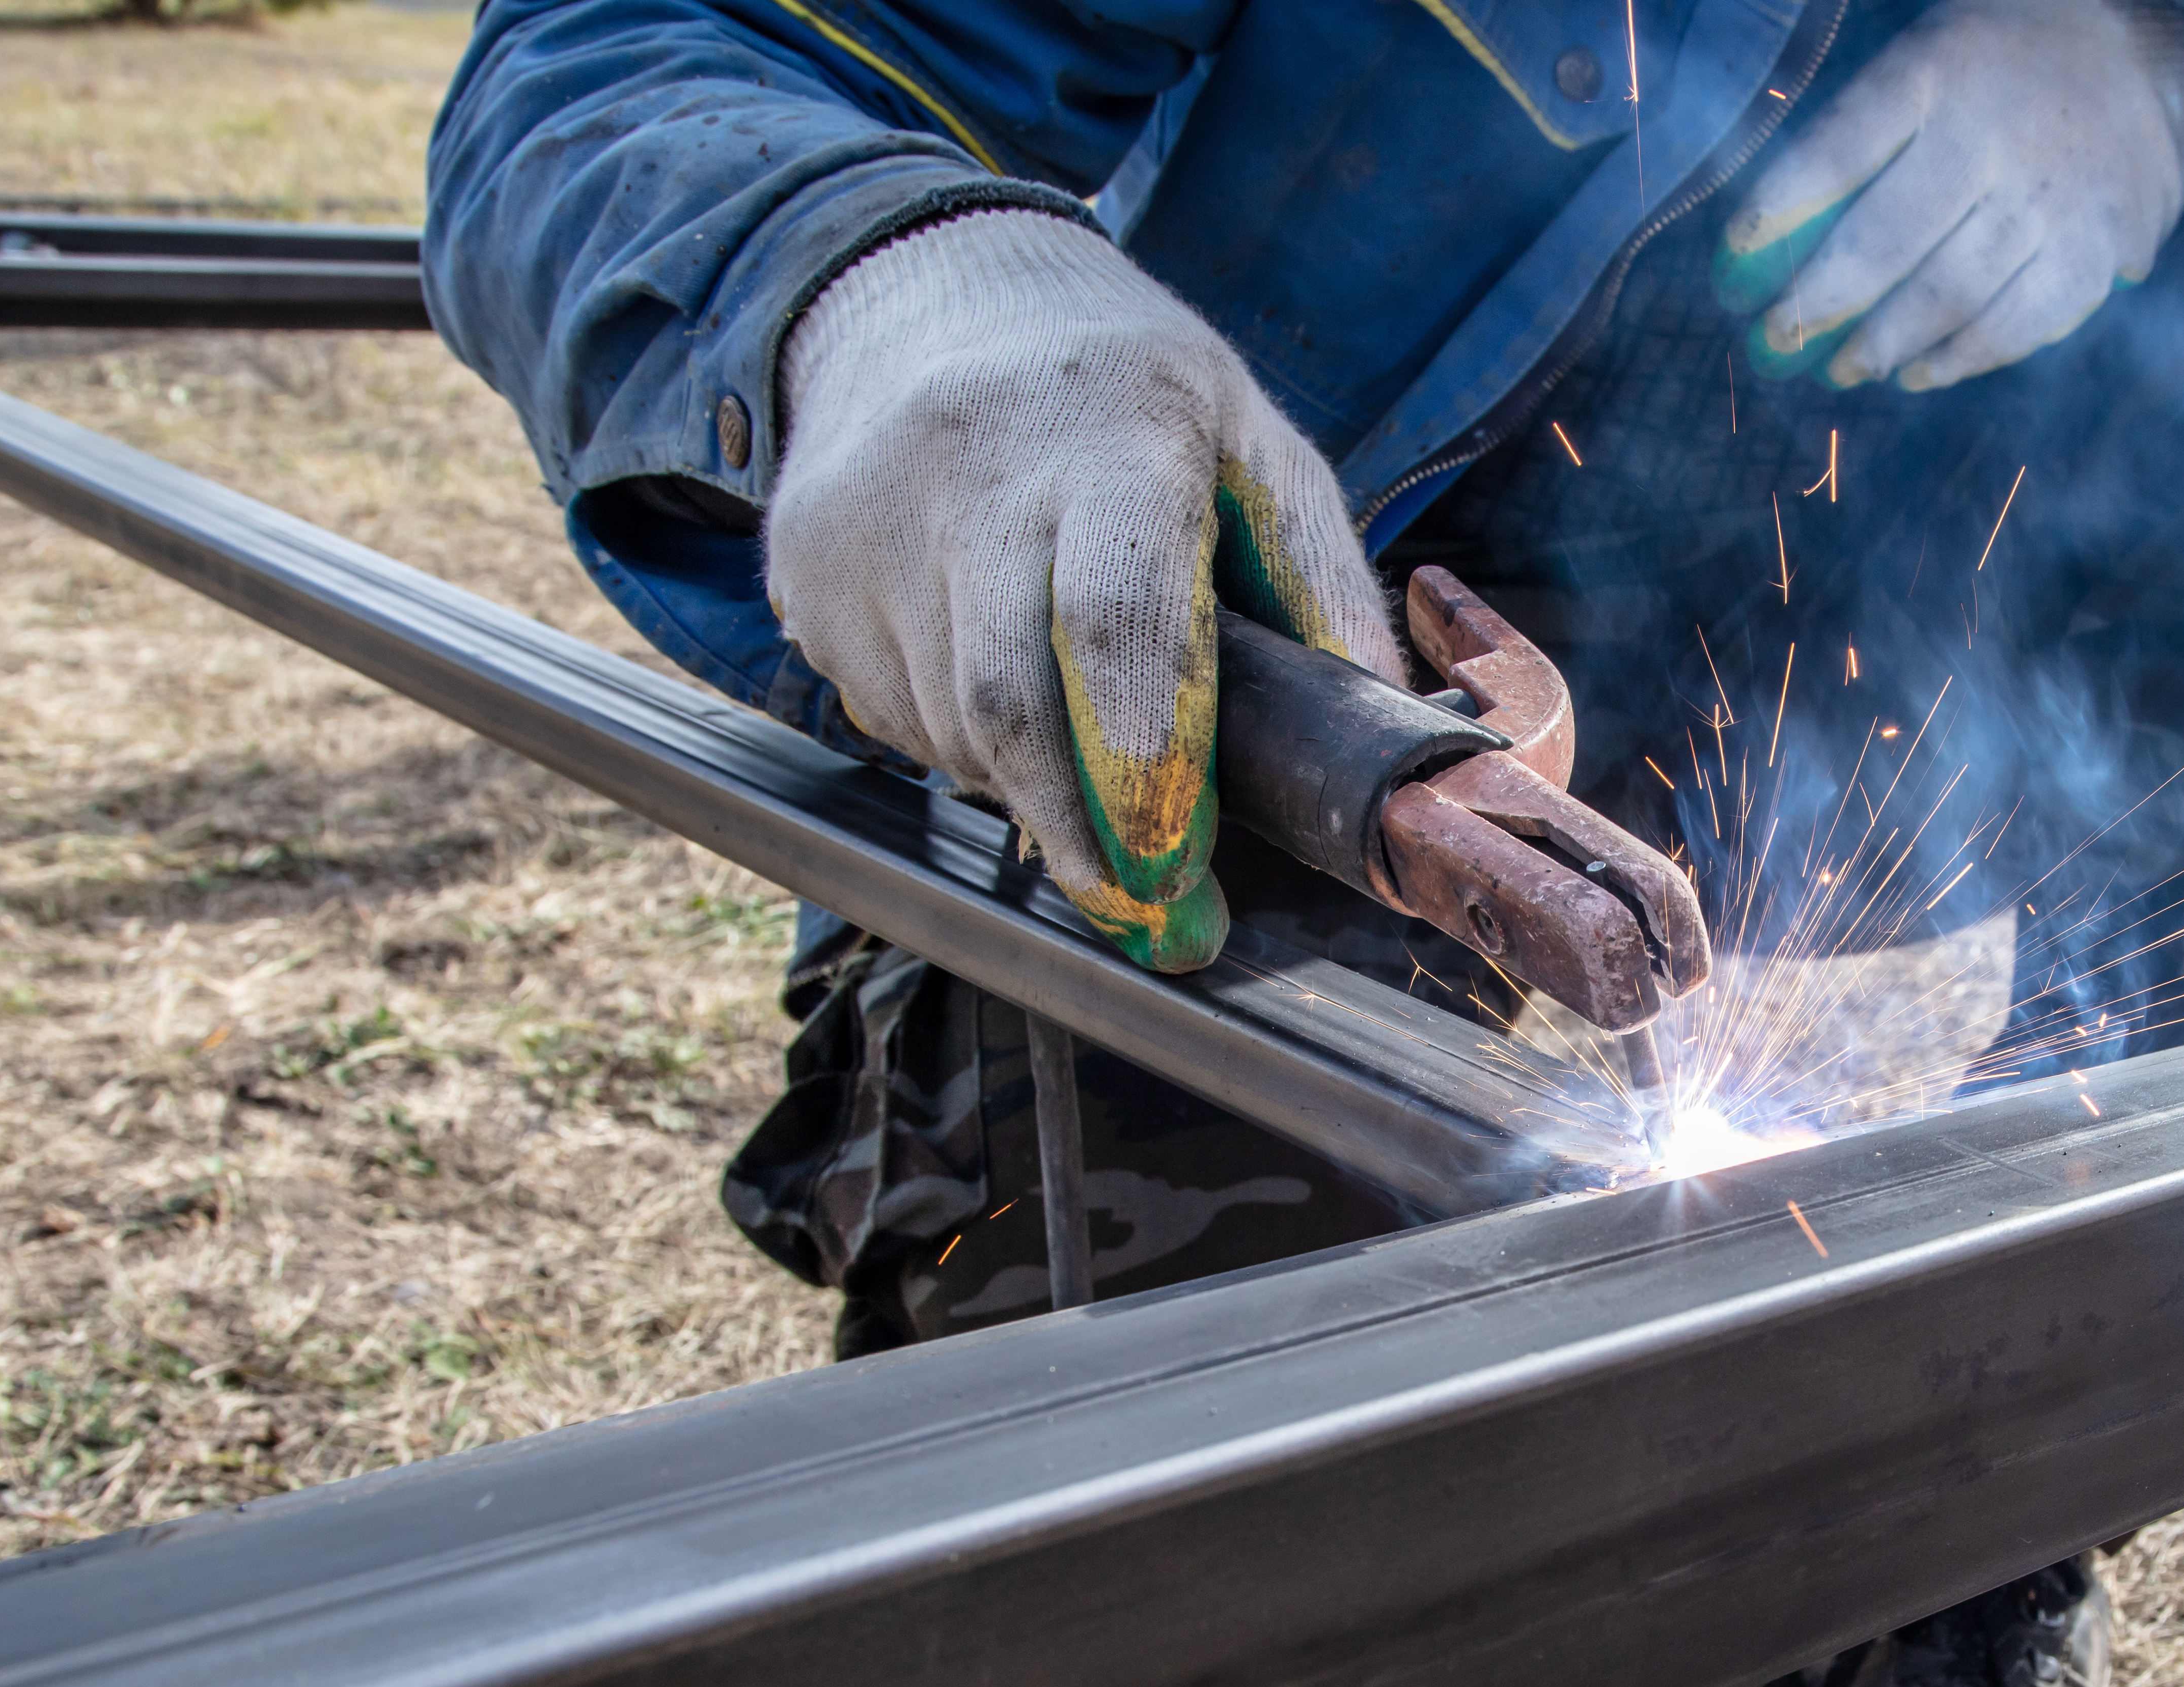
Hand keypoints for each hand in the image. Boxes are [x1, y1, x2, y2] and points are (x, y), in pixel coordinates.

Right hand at [767, 211, 1401, 972]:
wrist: (936, 287)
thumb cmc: (1127, 392)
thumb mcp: (1253, 446)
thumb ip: (1321, 588)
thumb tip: (1381, 734)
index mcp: (1109, 431)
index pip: (1114, 616)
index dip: (1144, 764)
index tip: (1176, 869)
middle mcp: (968, 469)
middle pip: (1007, 705)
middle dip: (1080, 831)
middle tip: (1143, 902)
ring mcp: (866, 520)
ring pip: (946, 730)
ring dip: (1022, 782)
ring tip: (1071, 733)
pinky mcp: (802, 565)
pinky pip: (882, 713)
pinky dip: (951, 741)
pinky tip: (990, 674)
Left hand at [1717, 0, 2183, 390]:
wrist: (2150, 57)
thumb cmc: (2010, 61)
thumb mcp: (1933, 53)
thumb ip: (1868, 126)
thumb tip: (1779, 226)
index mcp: (1940, 71)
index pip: (1836, 149)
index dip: (1777, 207)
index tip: (1736, 250)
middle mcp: (1994, 136)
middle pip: (1885, 241)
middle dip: (1818, 303)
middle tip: (1778, 337)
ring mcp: (2051, 199)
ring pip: (1947, 296)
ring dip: (1881, 346)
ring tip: (1843, 368)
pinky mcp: (2098, 250)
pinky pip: (2018, 326)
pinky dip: (1960, 361)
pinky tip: (1916, 374)